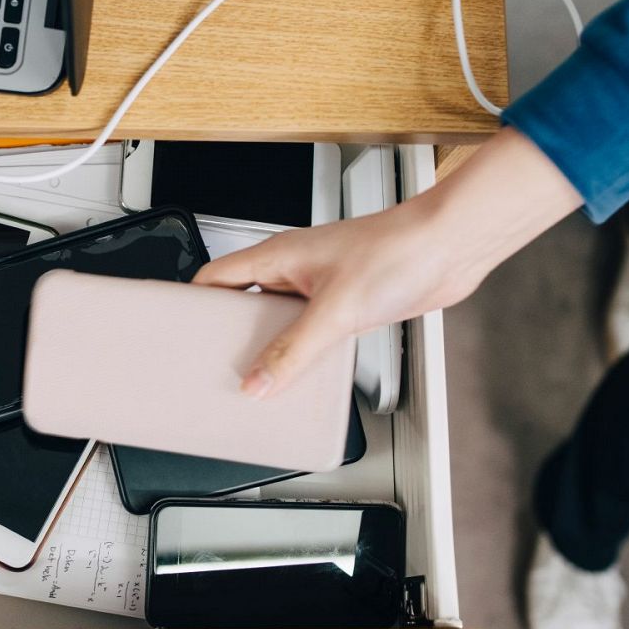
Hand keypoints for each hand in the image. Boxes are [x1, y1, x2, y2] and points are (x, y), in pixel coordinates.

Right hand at [193, 128, 582, 397]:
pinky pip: (312, 333)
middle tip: (217, 367)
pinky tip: (306, 374)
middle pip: (244, 304)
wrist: (452, 246)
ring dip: (270, 348)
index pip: (215, 279)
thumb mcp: (335, 309)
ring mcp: (322, 285)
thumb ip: (294, 350)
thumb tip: (258, 382)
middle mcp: (295, 268)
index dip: (192, 304)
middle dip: (230, 335)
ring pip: (280, 321)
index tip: (177, 332)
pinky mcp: (349, 302)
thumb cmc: (398, 250)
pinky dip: (303, 353)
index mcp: (278, 256)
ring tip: (259, 379)